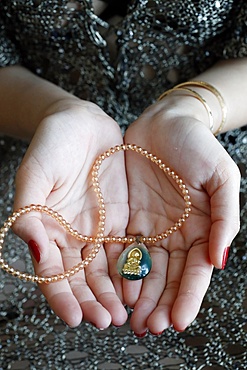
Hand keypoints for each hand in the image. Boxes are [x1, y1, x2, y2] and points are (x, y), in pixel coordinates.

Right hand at [13, 100, 128, 327]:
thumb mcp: (35, 174)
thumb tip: (33, 248)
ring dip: (113, 292)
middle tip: (106, 321)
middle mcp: (72, 236)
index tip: (74, 317)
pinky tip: (140, 284)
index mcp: (48, 230)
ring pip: (105, 269)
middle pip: (81, 277)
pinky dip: (132, 268)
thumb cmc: (51, 144)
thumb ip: (30, 211)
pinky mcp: (119, 219)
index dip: (62, 296)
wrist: (81, 123)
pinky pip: (126, 248)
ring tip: (125, 313)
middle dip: (92, 301)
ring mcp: (97, 229)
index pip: (52, 272)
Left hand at [123, 100, 239, 334]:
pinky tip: (116, 288)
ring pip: (145, 270)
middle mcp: (176, 234)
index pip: (196, 271)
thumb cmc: (197, 146)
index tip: (177, 321)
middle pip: (168, 277)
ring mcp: (151, 228)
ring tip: (131, 318)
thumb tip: (219, 260)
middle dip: (160, 303)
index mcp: (201, 229)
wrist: (165, 122)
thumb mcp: (221, 177)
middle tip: (148, 327)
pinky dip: (121, 270)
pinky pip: (123, 249)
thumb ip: (225, 218)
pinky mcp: (129, 219)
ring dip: (140, 295)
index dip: (188, 297)